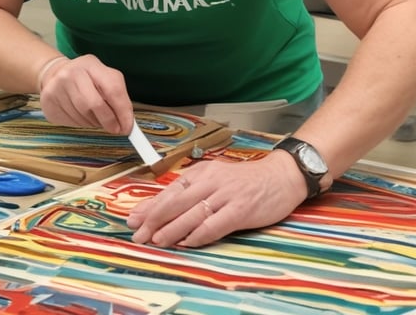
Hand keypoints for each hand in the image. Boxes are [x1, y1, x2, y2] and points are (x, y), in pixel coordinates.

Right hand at [38, 54, 134, 134]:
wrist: (54, 74)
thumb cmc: (86, 80)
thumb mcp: (104, 79)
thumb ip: (117, 97)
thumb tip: (126, 123)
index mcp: (91, 64)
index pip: (112, 88)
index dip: (122, 111)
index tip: (127, 127)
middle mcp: (72, 72)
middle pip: (95, 104)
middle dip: (108, 121)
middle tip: (115, 129)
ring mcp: (57, 86)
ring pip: (83, 116)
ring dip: (94, 123)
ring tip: (94, 117)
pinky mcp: (49, 100)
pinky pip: (70, 121)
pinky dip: (80, 123)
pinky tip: (80, 115)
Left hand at [127, 150, 305, 246]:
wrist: (281, 176)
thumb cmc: (244, 181)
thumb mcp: (214, 179)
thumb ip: (189, 193)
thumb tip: (160, 208)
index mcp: (201, 173)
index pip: (169, 191)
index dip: (149, 207)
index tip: (133, 219)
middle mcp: (211, 181)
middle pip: (176, 202)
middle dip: (154, 219)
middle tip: (138, 233)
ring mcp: (226, 195)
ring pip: (192, 214)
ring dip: (172, 229)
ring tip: (157, 240)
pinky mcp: (241, 209)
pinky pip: (214, 225)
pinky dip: (198, 235)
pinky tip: (187, 242)